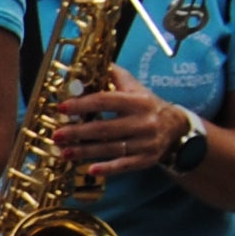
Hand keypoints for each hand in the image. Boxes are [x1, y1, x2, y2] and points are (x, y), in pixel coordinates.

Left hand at [52, 67, 180, 176]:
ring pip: (112, 148)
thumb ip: (113, 76)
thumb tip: (88, 65)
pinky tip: (90, 170)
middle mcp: (144, 122)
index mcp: (138, 101)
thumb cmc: (147, 104)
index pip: (106, 101)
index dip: (83, 104)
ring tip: (64, 152)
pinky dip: (108, 168)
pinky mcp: (147, 159)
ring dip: (85, 152)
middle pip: (105, 128)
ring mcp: (146, 143)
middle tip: (57, 134)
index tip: (62, 108)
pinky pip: (125, 165)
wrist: (177, 127)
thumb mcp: (134, 87)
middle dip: (78, 132)